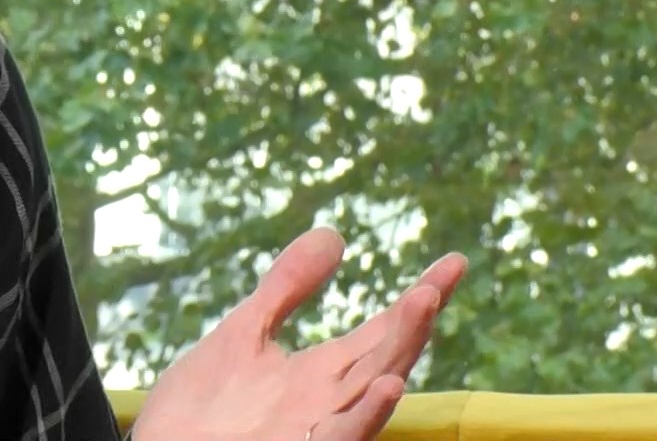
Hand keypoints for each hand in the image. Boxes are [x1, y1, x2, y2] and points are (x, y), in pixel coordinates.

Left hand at [133, 227, 467, 440]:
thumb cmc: (200, 408)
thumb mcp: (244, 332)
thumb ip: (286, 288)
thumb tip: (333, 235)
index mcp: (321, 373)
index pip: (382, 331)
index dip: (419, 297)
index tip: (456, 262)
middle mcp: (329, 401)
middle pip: (386, 355)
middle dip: (416, 319)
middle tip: (440, 280)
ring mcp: (317, 428)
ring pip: (372, 391)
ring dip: (400, 352)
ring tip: (423, 305)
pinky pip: (343, 435)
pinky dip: (367, 413)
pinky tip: (387, 384)